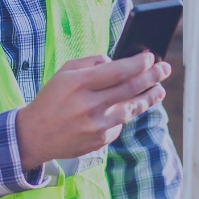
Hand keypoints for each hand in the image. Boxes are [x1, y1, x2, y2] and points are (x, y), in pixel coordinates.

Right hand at [16, 53, 169, 171]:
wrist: (34, 135)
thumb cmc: (51, 99)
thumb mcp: (64, 73)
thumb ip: (91, 64)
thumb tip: (117, 61)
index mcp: (79, 84)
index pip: (118, 71)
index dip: (139, 64)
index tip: (151, 57)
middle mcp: (89, 105)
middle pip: (130, 89)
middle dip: (151, 77)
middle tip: (164, 69)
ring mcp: (96, 126)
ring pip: (131, 109)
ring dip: (148, 98)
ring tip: (159, 90)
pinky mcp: (100, 140)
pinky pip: (119, 123)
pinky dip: (125, 113)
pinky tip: (129, 106)